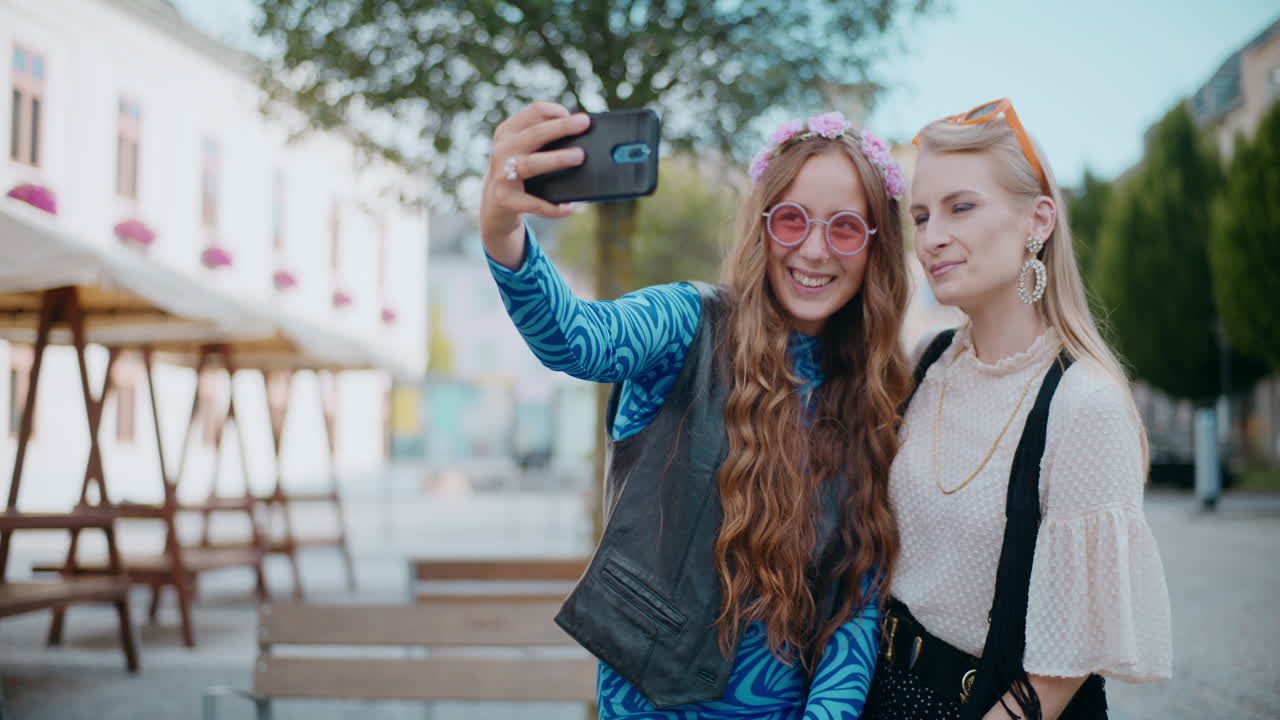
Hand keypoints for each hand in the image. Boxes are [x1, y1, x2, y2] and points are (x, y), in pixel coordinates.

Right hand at [479, 102, 589, 268]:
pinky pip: (534, 203)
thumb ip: (542, 140)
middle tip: (584, 123)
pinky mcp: (505, 199)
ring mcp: (502, 174)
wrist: (494, 206)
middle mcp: (503, 149)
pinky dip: (553, 207)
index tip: (575, 117)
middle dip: (561, 127)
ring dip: (557, 159)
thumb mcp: (522, 150)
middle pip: (535, 133)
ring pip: (532, 164)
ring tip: (579, 156)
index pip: (533, 111)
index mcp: (508, 132)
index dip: (555, 110)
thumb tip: (582, 138)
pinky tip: (568, 207)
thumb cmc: (517, 172)